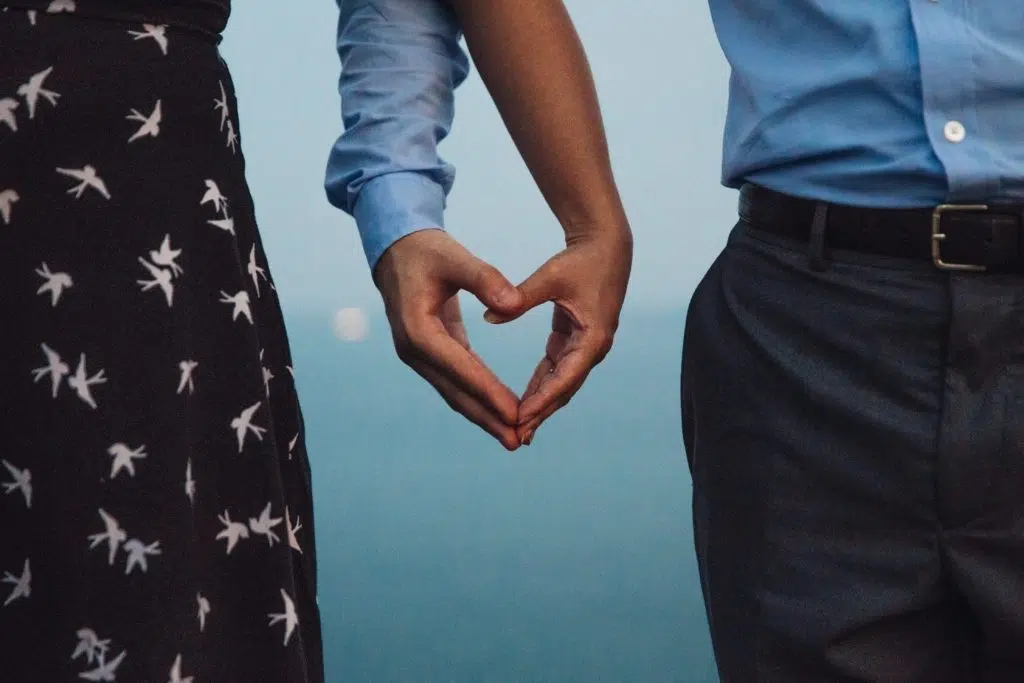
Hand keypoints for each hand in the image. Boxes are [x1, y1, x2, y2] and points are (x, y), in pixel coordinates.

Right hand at [374, 229, 526, 450]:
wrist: (397, 250)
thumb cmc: (427, 251)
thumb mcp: (455, 257)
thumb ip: (485, 279)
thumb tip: (515, 304)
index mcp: (418, 329)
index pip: (459, 367)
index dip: (488, 391)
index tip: (515, 412)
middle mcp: (414, 350)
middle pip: (455, 392)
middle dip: (487, 417)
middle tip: (517, 441)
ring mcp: (418, 355)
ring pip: (455, 392)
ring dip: (483, 415)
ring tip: (512, 437)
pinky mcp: (429, 353)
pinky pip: (456, 381)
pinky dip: (478, 397)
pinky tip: (498, 410)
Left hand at [484, 226, 631, 444]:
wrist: (605, 245)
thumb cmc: (580, 259)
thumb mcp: (550, 277)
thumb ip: (520, 297)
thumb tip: (489, 316)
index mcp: (593, 337)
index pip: (564, 378)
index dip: (542, 400)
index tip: (520, 418)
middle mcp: (593, 348)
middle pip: (564, 389)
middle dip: (542, 413)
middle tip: (516, 436)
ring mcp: (586, 346)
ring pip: (561, 384)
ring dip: (542, 406)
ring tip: (518, 429)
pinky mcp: (576, 340)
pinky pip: (557, 370)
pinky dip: (542, 387)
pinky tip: (524, 404)